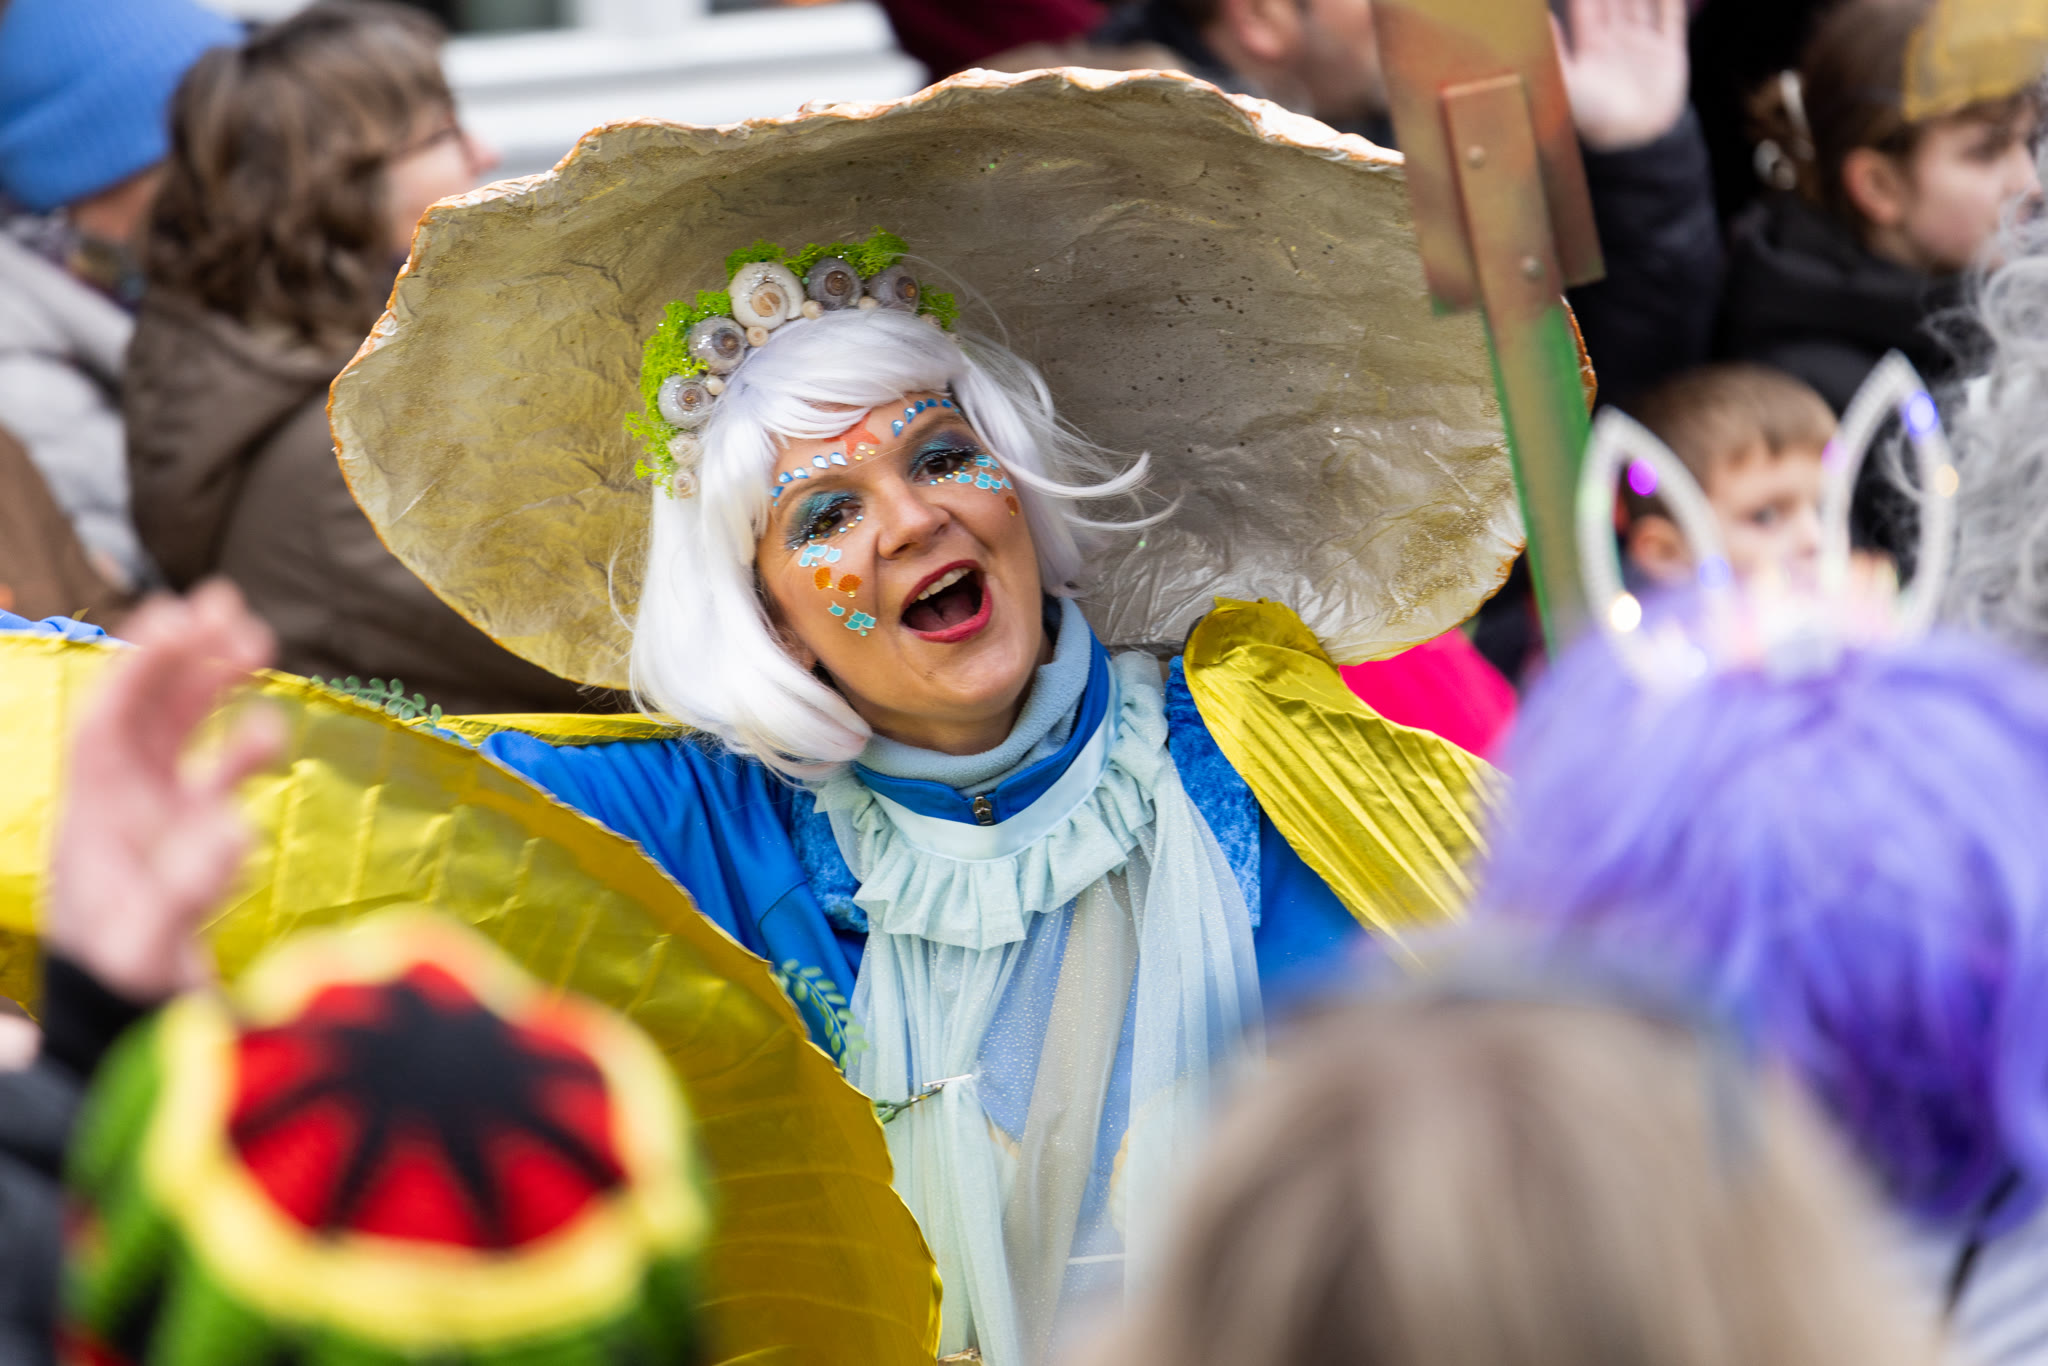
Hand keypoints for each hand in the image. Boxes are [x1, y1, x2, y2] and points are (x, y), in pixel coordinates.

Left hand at [44, 581, 281, 1002]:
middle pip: (148, 710)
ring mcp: (157, 821)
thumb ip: (190, 887)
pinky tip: (271, 729)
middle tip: (232, 607)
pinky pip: (215, 777)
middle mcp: (121, 807)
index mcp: (94, 814)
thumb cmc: (126, 985)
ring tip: (260, 643)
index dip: (146, 664)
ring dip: (215, 687)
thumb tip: (243, 827)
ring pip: (183, 733)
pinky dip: (240, 749)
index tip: (186, 616)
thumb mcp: (148, 942)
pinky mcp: (191, 843)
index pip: (112, 718)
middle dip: (185, 656)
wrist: (126, 1028)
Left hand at [1554, 0, 1689, 152]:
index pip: (1588, 6)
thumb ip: (1554, 47)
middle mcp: (1617, 44)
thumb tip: (1538, 16)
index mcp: (1590, 49)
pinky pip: (1670, 17)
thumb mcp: (1564, 79)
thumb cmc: (1591, 116)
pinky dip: (1670, 0)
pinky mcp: (1668, 53)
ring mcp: (1643, 46)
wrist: (1632, 141)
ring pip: (1642, 2)